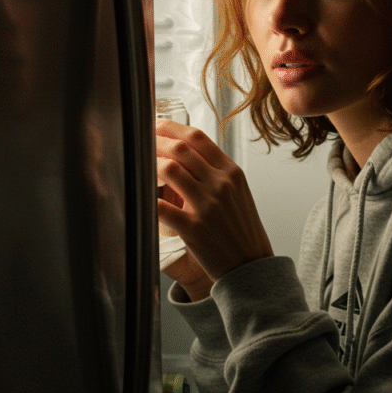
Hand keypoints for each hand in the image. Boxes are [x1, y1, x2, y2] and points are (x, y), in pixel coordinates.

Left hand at [156, 119, 273, 299]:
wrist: (251, 266)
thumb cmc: (242, 230)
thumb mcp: (238, 193)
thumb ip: (216, 172)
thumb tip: (187, 152)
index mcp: (231, 172)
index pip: (197, 138)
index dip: (171, 128)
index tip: (155, 126)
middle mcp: (221, 184)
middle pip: (181, 148)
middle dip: (155, 141)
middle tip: (141, 142)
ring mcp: (207, 205)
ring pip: (170, 170)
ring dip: (150, 165)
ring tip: (141, 168)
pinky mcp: (194, 228)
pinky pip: (161, 207)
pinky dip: (147, 198)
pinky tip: (140, 195)